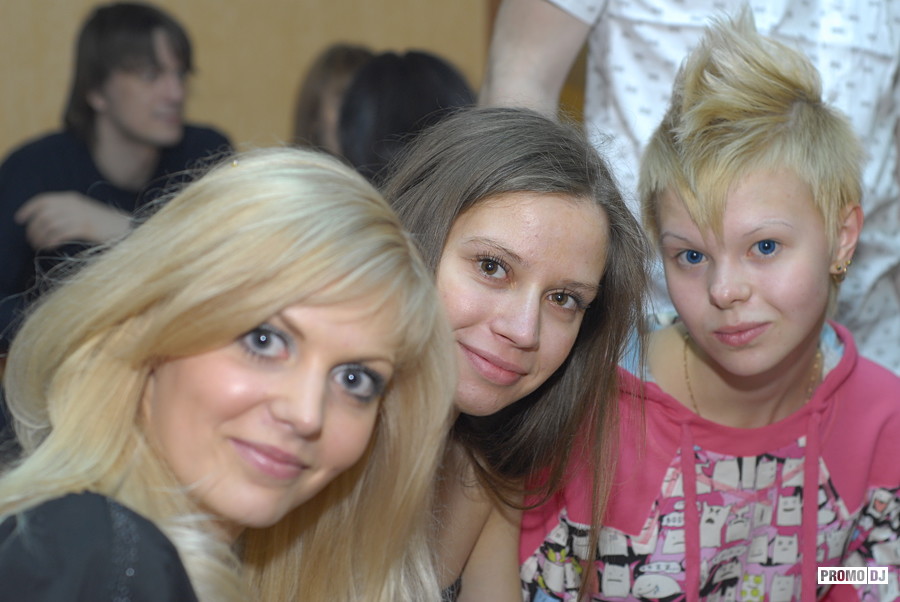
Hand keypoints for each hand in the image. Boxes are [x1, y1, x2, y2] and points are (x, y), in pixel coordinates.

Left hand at [14, 191, 131, 249]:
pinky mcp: (85, 227)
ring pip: (48, 224)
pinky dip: (51, 241)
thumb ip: (68, 213)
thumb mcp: (85, 212)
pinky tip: (51, 247)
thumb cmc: (106, 225)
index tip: (20, 219)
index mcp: (72, 199)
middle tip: (32, 241)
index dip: (28, 209)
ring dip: (40, 237)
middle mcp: (74, 204)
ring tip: (40, 246)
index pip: (43, 200)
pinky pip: (59, 233)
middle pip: (43, 214)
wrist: (128, 229)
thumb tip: (46, 221)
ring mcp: (80, 215)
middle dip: (33, 228)